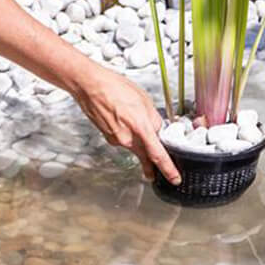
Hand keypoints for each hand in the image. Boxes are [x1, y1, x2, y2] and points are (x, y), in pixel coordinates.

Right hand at [72, 67, 181, 183]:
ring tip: (134, 121)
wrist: (90, 86)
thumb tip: (158, 129)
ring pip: (134, 146)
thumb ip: (154, 118)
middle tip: (156, 172)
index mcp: (141, 127)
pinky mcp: (108, 138)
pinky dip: (127, 134)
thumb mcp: (144, 100)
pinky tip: (124, 120)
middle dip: (152, 162)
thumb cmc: (115, 87)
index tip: (174, 178)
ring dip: (139, 140)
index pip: (157, 154)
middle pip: (146, 155)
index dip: (168, 169)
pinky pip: (124, 140)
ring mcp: (116, 140)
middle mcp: (128, 138)